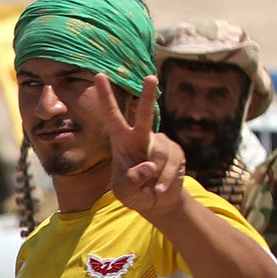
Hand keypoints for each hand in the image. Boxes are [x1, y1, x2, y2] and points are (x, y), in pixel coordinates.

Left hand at [75, 74, 184, 218]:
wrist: (156, 201)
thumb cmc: (134, 192)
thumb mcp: (123, 190)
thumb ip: (130, 179)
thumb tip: (148, 165)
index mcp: (121, 140)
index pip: (112, 115)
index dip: (106, 97)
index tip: (99, 75)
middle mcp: (141, 137)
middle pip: (144, 114)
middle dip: (147, 96)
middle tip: (150, 78)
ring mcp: (160, 143)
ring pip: (158, 154)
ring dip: (153, 176)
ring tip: (149, 188)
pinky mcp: (177, 153)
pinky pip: (171, 165)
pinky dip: (164, 181)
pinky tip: (159, 189)